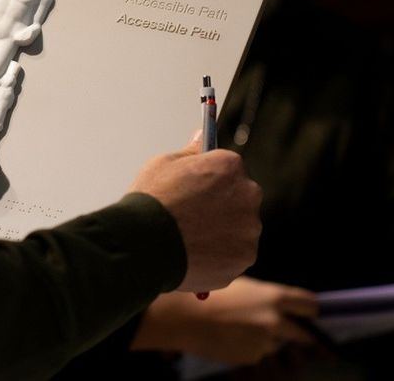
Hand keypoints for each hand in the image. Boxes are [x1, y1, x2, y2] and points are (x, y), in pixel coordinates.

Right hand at [130, 140, 260, 292]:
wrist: (145, 246)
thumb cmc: (152, 203)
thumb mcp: (164, 164)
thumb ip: (191, 152)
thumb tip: (202, 138)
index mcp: (229, 166)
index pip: (229, 168)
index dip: (211, 179)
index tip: (199, 189)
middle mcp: (247, 194)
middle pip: (240, 197)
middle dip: (222, 205)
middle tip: (195, 216)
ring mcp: (248, 227)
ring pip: (240, 227)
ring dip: (224, 231)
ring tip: (193, 239)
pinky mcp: (245, 256)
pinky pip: (236, 253)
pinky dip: (222, 255)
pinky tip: (197, 254)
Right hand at [131, 277, 317, 364]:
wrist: (184, 316)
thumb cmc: (208, 292)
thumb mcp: (240, 285)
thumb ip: (261, 296)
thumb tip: (273, 305)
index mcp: (274, 297)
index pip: (308, 304)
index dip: (311, 308)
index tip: (312, 311)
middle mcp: (275, 321)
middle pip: (301, 332)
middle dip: (300, 333)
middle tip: (295, 331)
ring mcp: (264, 342)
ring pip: (275, 343)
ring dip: (267, 338)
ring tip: (240, 327)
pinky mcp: (251, 357)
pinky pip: (257, 352)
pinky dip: (249, 347)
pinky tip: (229, 336)